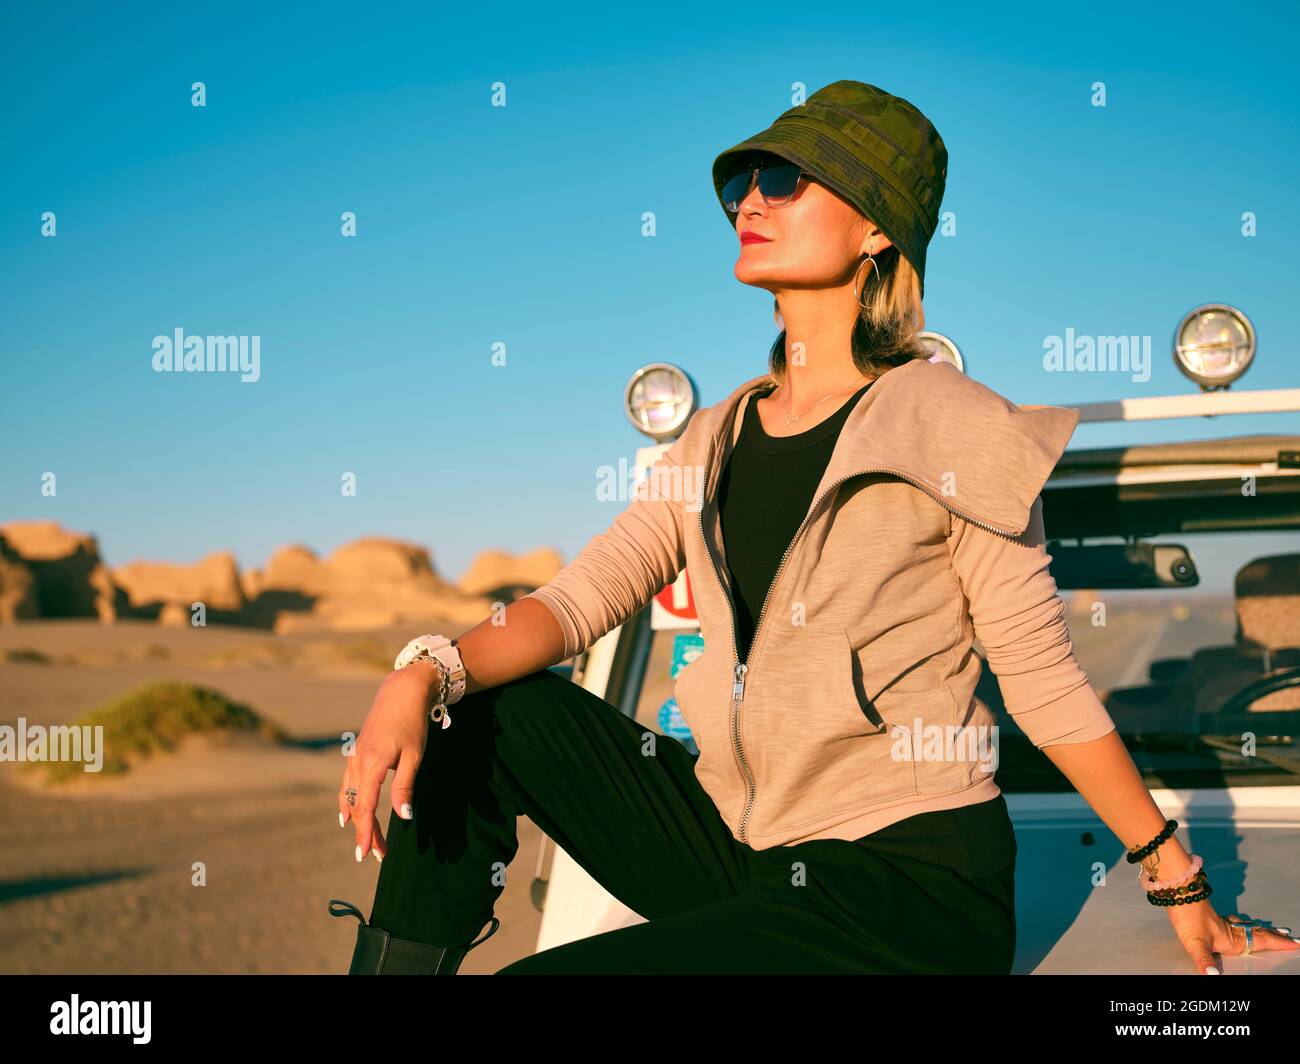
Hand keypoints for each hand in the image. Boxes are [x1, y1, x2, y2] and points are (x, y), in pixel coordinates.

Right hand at [338, 662, 439, 862]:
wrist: (402, 691)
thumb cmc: (412, 723)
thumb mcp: (414, 756)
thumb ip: (405, 787)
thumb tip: (404, 817)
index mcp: (371, 764)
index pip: (365, 808)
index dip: (366, 833)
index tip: (366, 855)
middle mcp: (357, 762)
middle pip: (357, 806)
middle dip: (365, 832)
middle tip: (375, 856)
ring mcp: (354, 756)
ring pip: (351, 796)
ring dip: (357, 820)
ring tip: (365, 841)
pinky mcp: (357, 752)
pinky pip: (348, 784)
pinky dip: (348, 802)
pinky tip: (347, 814)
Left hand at [1166, 897, 1298, 973]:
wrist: (1176, 891)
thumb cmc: (1187, 916)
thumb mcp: (1195, 942)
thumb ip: (1205, 960)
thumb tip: (1213, 976)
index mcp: (1232, 939)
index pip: (1260, 942)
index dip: (1278, 944)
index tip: (1295, 943)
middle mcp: (1230, 930)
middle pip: (1258, 934)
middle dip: (1275, 937)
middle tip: (1291, 938)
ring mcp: (1221, 921)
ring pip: (1247, 926)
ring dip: (1262, 930)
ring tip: (1273, 931)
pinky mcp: (1211, 915)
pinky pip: (1235, 921)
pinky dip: (1245, 923)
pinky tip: (1238, 922)